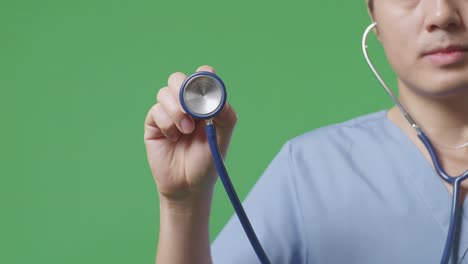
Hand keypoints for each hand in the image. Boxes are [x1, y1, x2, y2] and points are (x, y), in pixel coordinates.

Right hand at [144, 65, 237, 201]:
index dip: (204, 75)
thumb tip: (219, 98)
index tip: (207, 80)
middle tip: (193, 108)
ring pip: (165, 93)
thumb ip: (226, 117)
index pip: (203, 78)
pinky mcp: (154, 124)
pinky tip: (173, 138)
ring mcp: (168, 113)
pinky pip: (156, 110)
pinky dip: (167, 123)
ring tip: (186, 130)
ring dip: (177, 110)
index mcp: (204, 104)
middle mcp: (185, 105)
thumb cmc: (207, 163)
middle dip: (185, 89)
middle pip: (179, 79)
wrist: (188, 186)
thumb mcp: (222, 139)